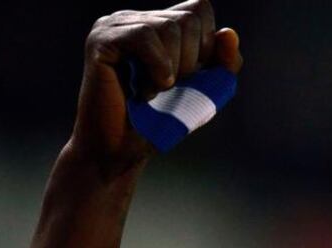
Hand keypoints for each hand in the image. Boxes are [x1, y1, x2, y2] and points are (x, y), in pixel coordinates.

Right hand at [70, 0, 242, 171]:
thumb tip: (229, 32)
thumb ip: (224, 63)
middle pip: (188, 18)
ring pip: (169, 26)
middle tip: (168, 88)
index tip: (190, 76)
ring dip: (173, 69)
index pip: (199, 9)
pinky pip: (145, 36)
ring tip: (154, 90)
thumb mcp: (206, 91)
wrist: (122, 149)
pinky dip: (158, 67)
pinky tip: (147, 89)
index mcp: (159, 24)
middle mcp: (136, 18)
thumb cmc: (160, 121)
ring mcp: (115, 25)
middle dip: (191, 61)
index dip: (207, 45)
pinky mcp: (102, 39)